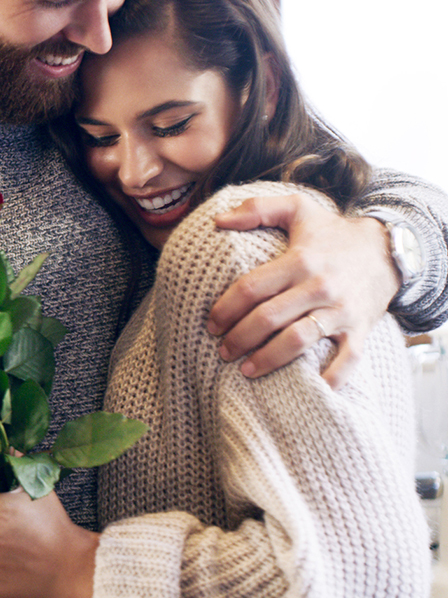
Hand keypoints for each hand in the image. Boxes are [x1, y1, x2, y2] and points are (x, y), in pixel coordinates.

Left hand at [209, 194, 398, 388]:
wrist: (388, 249)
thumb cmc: (332, 232)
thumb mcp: (297, 209)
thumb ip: (256, 209)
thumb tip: (218, 220)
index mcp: (299, 260)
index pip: (251, 288)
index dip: (225, 308)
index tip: (210, 324)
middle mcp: (319, 287)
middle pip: (269, 317)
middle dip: (239, 338)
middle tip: (221, 351)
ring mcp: (341, 311)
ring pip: (298, 341)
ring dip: (268, 359)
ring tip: (246, 370)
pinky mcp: (360, 329)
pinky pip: (347, 360)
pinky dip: (330, 378)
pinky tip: (309, 389)